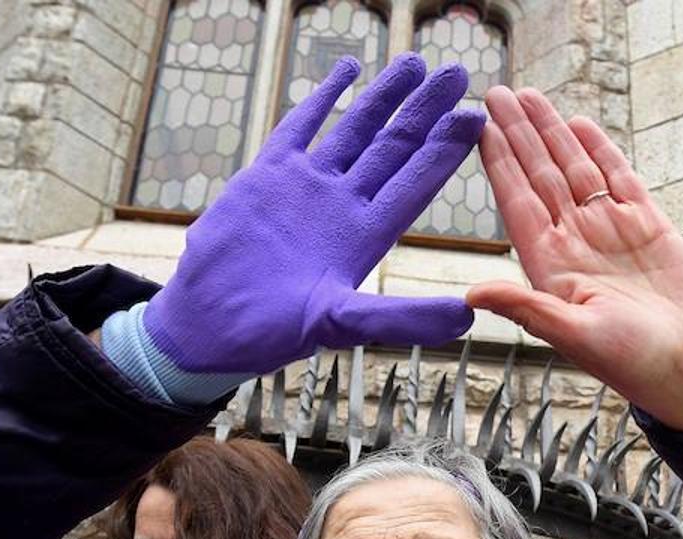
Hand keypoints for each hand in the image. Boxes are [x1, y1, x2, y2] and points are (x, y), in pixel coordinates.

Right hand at [145, 53, 482, 375]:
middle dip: (425, 111)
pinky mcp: (268, 176)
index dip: (445, 151)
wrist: (208, 321)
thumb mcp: (342, 324)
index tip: (474, 118)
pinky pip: (301, 127)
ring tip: (414, 64)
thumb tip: (465, 316)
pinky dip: (324, 98)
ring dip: (384, 98)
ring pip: (355, 130)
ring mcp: (307, 186)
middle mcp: (343, 205)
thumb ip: (400, 318)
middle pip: (394, 148)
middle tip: (457, 74)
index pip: (415, 183)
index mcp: (366, 236)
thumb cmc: (270, 331)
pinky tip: (347, 71)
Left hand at [467, 88, 682, 433]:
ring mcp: (610, 230)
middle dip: (519, 134)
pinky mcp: (647, 225)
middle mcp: (575, 242)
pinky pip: (618, 178)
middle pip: (541, 175)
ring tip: (529, 97)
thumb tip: (472, 295)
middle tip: (496, 93)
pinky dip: (600, 150)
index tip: (478, 128)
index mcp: (551, 267)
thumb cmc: (634, 363)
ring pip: (575, 169)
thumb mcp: (575, 337)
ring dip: (553, 132)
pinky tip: (579, 124)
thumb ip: (528, 309)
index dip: (499, 165)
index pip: (518, 203)